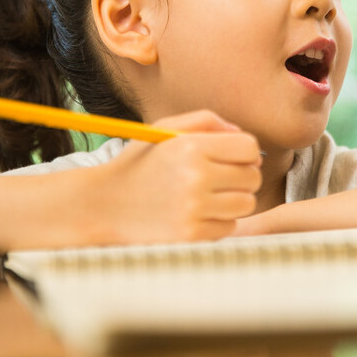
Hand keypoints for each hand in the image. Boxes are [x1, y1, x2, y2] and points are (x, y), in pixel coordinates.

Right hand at [68, 110, 261, 244]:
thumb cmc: (139, 163)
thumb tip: (241, 136)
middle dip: (242, 176)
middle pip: (253, 177)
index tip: (233, 158)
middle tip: (221, 178)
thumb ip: (206, 121)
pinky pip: (229, 227)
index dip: (245, 152)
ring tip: (210, 196)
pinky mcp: (191, 235)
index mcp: (191, 147)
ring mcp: (194, 209)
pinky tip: (198, 214)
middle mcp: (195, 177)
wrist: (104, 205)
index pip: (249, 148)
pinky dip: (219, 221)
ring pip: (246, 203)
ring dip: (234, 200)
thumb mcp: (165, 129)